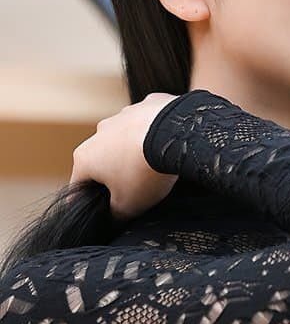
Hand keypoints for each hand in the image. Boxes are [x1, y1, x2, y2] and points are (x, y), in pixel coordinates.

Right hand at [69, 93, 180, 220]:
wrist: (174, 133)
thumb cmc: (144, 171)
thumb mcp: (128, 205)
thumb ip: (115, 214)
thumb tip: (113, 218)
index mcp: (86, 157)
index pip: (80, 185)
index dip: (88, 200)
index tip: (99, 209)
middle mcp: (100, 132)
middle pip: (102, 159)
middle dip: (115, 174)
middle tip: (134, 189)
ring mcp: (124, 114)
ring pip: (125, 138)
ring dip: (134, 151)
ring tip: (153, 166)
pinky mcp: (149, 104)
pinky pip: (149, 123)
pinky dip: (155, 133)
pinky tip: (168, 144)